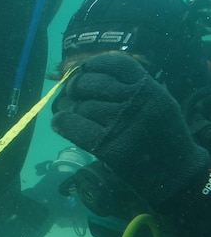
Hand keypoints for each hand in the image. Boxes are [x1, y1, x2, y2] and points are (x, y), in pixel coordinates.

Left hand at [51, 53, 207, 204]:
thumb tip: (88, 72)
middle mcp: (135, 102)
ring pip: (82, 107)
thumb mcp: (157, 101)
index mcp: (149, 88)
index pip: (114, 63)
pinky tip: (60, 123)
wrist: (175, 173)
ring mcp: (121, 124)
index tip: (86, 70)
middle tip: (74, 92)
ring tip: (80, 116)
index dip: (94, 65)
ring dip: (76, 111)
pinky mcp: (108, 147)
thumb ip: (131, 86)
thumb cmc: (162, 134)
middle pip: (92, 83)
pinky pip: (74, 126)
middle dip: (78, 86)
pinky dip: (62, 123)